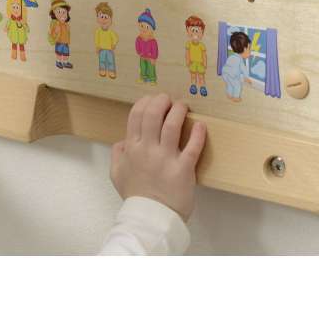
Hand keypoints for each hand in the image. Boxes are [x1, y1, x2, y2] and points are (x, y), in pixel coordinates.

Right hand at [110, 94, 205, 221]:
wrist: (151, 218)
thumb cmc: (136, 196)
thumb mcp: (117, 175)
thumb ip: (117, 155)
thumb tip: (121, 142)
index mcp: (132, 148)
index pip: (136, 115)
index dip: (145, 102)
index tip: (153, 99)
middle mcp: (147, 150)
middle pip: (153, 114)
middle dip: (162, 101)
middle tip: (169, 99)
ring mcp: (166, 158)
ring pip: (172, 125)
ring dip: (179, 111)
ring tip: (184, 107)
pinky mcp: (183, 169)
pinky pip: (192, 147)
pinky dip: (198, 134)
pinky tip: (201, 126)